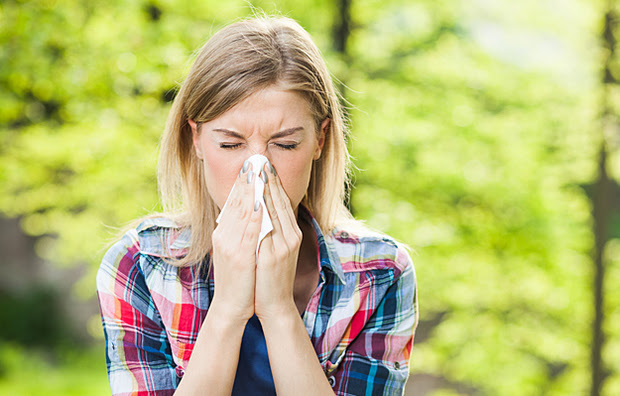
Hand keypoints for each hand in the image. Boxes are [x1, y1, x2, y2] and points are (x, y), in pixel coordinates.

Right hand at [210, 164, 262, 323]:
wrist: (232, 307)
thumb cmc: (239, 280)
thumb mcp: (236, 252)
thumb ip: (239, 233)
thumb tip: (247, 214)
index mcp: (223, 233)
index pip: (233, 203)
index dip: (242, 183)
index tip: (250, 166)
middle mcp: (224, 236)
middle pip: (236, 202)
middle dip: (246, 180)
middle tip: (254, 159)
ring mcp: (231, 245)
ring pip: (242, 211)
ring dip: (250, 190)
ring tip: (257, 171)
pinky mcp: (240, 256)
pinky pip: (248, 230)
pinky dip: (253, 213)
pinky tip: (259, 200)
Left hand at [254, 163, 301, 321]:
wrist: (274, 304)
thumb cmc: (270, 278)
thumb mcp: (273, 250)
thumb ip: (270, 231)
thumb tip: (260, 210)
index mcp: (291, 234)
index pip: (281, 201)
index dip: (272, 182)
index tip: (263, 165)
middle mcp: (291, 236)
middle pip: (280, 201)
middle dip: (269, 179)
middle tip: (259, 159)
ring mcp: (285, 244)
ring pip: (275, 210)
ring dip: (265, 189)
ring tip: (256, 171)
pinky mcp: (276, 254)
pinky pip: (268, 227)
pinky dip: (262, 211)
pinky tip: (255, 198)